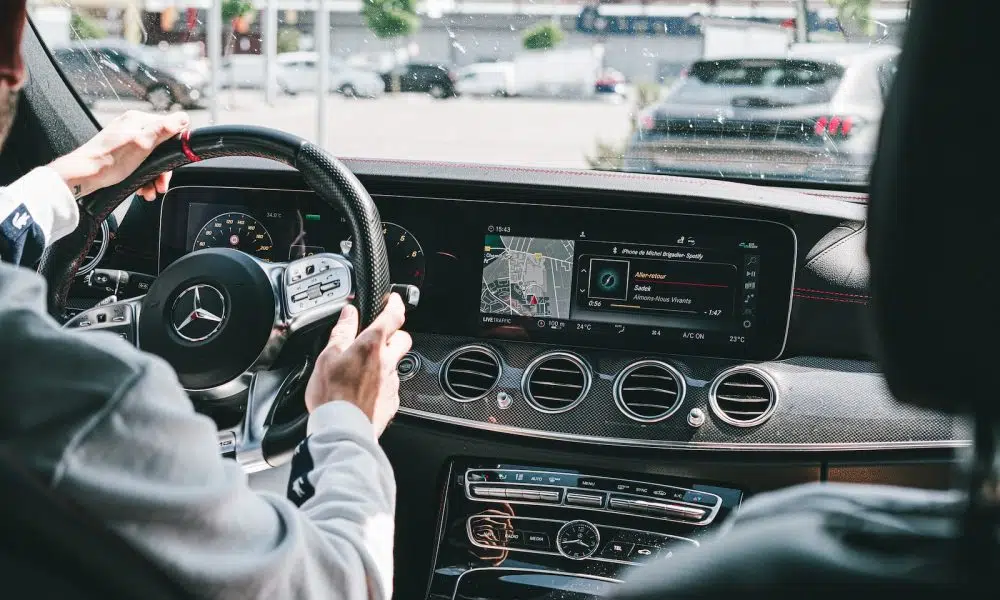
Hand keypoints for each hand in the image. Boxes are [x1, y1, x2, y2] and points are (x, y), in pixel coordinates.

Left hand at [48, 110, 189, 201]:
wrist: (83, 176)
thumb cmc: (109, 160)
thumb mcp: (142, 144)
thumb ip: (164, 130)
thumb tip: (184, 117)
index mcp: (138, 120)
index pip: (170, 129)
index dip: (174, 150)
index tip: (172, 166)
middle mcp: (132, 127)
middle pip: (161, 147)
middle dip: (162, 169)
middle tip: (161, 185)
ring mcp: (125, 140)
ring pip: (150, 158)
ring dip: (153, 177)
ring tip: (150, 191)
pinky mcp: (119, 153)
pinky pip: (139, 164)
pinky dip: (142, 177)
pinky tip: (140, 188)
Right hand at [305, 294, 411, 436]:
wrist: (343, 430)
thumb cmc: (332, 396)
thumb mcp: (328, 357)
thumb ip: (342, 332)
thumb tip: (349, 313)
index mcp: (372, 346)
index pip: (393, 316)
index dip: (395, 304)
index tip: (393, 300)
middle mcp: (387, 362)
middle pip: (403, 339)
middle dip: (396, 334)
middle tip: (382, 335)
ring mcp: (391, 383)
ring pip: (397, 364)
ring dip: (386, 361)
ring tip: (365, 367)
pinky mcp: (391, 402)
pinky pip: (391, 386)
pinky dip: (382, 383)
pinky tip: (366, 389)